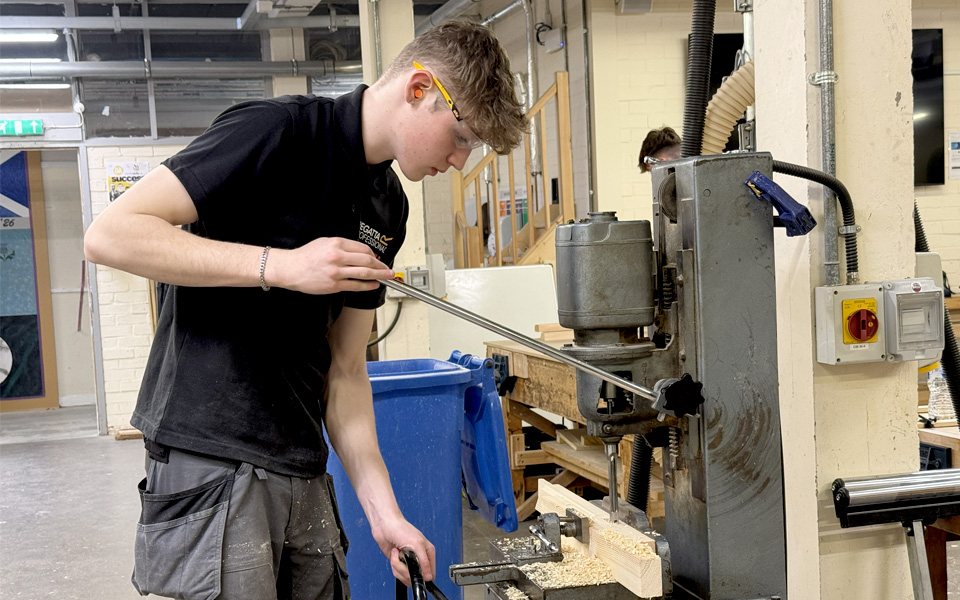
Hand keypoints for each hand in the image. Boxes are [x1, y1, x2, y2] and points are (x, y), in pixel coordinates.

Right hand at [271, 237, 394, 294]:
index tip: (378, 259)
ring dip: (379, 275)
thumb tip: (361, 253)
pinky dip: (367, 285)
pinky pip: (355, 285)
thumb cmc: (306, 256)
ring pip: (364, 273)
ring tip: (387, 277)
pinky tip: (373, 285)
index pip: (362, 248)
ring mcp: (336, 272)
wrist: (290, 269)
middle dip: (381, 265)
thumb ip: (343, 246)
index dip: (374, 254)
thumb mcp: (324, 242)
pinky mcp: (334, 285)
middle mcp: (337, 256)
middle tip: (388, 269)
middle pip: (367, 260)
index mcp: (336, 243)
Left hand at [371, 515, 435, 585]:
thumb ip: (424, 561)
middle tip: (403, 558)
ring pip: (406, 577)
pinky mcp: (399, 564)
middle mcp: (419, 558)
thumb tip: (429, 576)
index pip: (430, 573)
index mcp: (428, 553)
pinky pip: (398, 574)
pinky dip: (394, 565)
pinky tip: (395, 555)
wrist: (384, 526)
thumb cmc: (401, 529)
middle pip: (416, 577)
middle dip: (406, 570)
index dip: (421, 574)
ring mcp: (409, 562)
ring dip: (398, 567)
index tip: (413, 568)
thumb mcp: (417, 544)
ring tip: (398, 554)